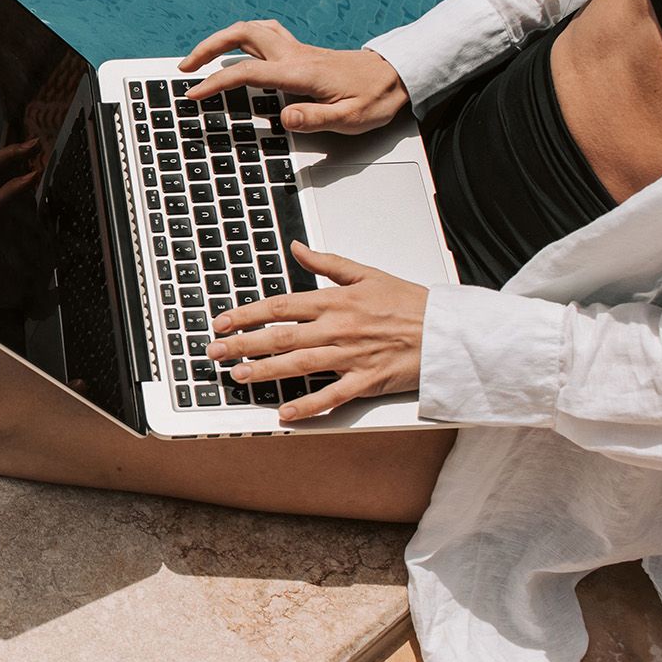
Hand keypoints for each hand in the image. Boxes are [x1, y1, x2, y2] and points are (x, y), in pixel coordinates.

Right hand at [176, 20, 410, 134]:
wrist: (398, 75)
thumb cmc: (376, 98)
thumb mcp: (352, 118)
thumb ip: (316, 118)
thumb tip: (283, 118)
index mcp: (301, 73)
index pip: (248, 72)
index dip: (217, 82)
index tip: (194, 93)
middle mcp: (295, 55)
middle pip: (242, 35)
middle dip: (208, 47)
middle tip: (186, 67)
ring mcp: (297, 49)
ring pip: (252, 29)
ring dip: (222, 37)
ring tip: (201, 56)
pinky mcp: (301, 51)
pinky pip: (264, 33)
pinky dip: (243, 36)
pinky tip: (236, 49)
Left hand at [207, 242, 426, 420]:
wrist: (447, 330)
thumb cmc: (409, 303)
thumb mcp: (366, 273)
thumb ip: (327, 263)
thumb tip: (296, 248)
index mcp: (335, 301)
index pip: (280, 306)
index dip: (246, 314)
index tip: (222, 321)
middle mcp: (337, 328)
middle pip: (280, 337)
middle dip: (242, 345)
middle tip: (214, 352)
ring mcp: (350, 356)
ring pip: (298, 365)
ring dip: (264, 372)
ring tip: (238, 376)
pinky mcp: (366, 381)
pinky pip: (331, 396)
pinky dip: (307, 406)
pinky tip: (284, 413)